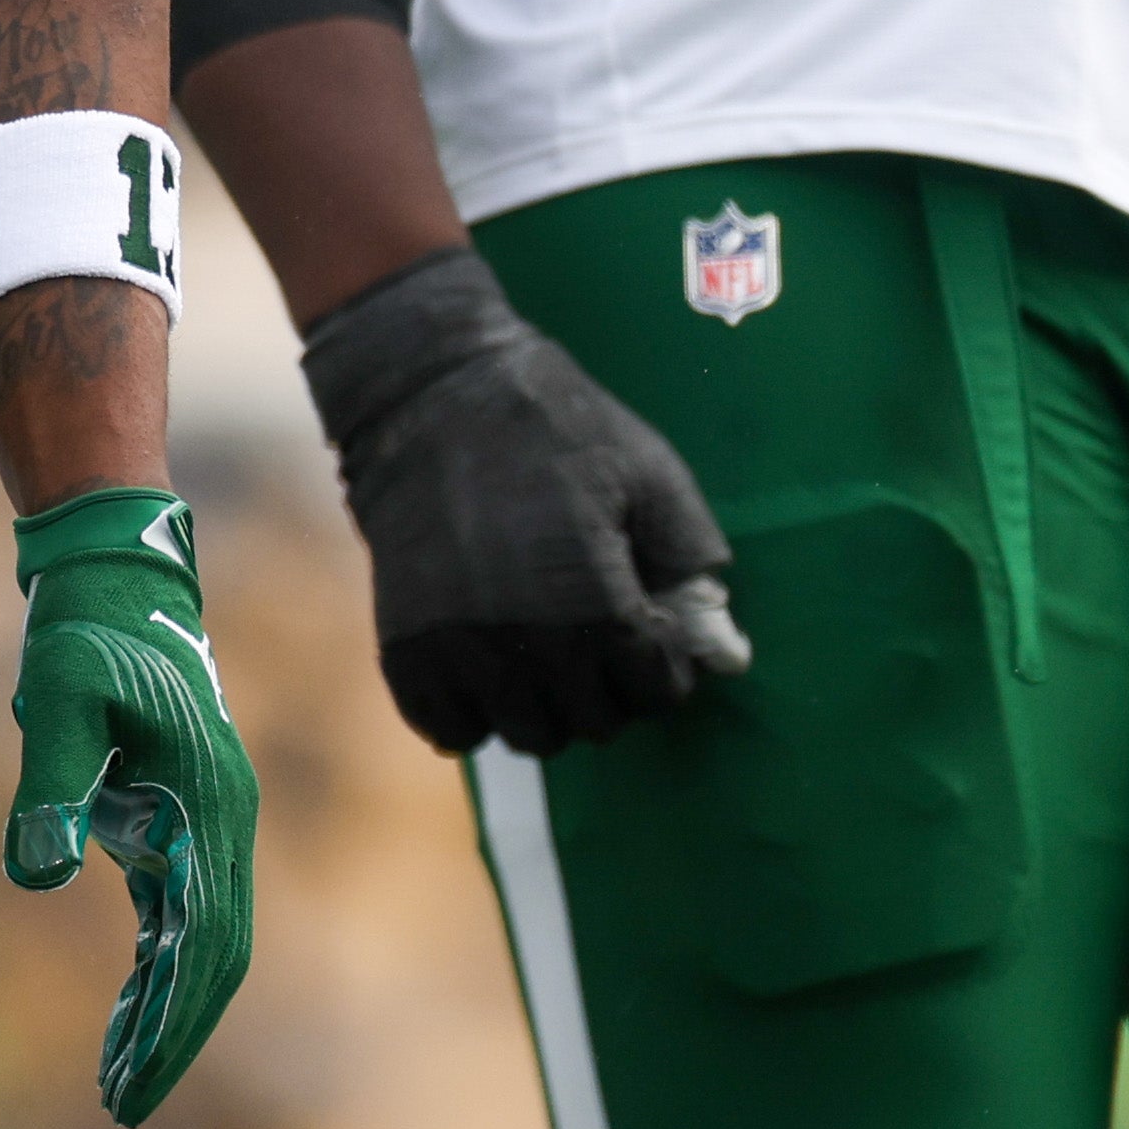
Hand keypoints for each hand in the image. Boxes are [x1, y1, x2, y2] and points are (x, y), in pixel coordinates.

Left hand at [2, 490, 258, 1128]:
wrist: (117, 582)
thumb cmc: (85, 636)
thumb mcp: (58, 697)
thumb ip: (50, 782)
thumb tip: (36, 878)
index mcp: (210, 807)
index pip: (206, 942)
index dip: (175, 1018)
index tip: (135, 1080)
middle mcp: (225, 828)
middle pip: (214, 960)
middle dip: (173, 1037)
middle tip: (121, 1109)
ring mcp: (208, 830)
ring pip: (199, 946)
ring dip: (163, 1013)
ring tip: (116, 1083)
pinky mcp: (178, 826)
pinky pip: (177, 918)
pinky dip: (153, 972)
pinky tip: (122, 1016)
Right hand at [296, 248, 747, 753]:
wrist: (427, 391)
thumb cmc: (551, 426)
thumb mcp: (648, 472)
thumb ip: (692, 561)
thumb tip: (725, 649)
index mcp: (595, 603)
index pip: (656, 692)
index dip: (664, 664)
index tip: (647, 628)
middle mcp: (527, 643)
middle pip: (595, 723)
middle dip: (610, 687)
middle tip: (596, 635)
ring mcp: (458, 650)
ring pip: (528, 737)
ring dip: (546, 705)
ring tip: (542, 653)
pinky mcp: (403, 646)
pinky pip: (449, 730)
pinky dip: (473, 715)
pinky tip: (486, 667)